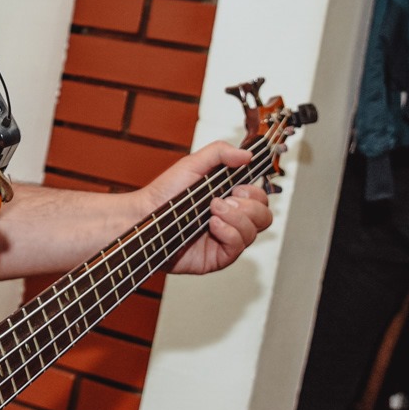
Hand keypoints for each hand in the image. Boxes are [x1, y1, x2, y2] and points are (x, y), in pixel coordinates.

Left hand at [137, 141, 273, 275]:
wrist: (144, 217)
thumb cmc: (164, 193)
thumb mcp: (192, 164)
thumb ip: (220, 153)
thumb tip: (248, 155)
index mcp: (229, 198)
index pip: (260, 198)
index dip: (255, 192)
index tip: (237, 187)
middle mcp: (231, 219)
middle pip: (264, 217)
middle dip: (248, 206)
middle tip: (221, 200)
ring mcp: (225, 239)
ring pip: (254, 232)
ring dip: (236, 218)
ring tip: (212, 211)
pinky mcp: (217, 256)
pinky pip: (238, 247)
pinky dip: (229, 233)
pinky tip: (212, 225)